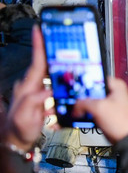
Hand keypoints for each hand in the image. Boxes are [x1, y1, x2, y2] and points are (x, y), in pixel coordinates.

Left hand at [4, 27, 52, 150]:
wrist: (16, 141)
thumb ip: (34, 102)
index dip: (38, 46)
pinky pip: (50, 87)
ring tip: (66, 59)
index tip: (39, 31)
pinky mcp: (39, 98)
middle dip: (49, 50)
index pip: (36, 63)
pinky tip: (64, 86)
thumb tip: (47, 90)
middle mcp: (30, 87)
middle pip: (42, 65)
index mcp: (27, 88)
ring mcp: (34, 92)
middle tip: (58, 37)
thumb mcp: (25, 116)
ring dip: (56, 67)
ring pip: (48, 75)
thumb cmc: (19, 129)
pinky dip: (58, 84)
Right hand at [72, 77, 127, 143]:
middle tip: (70, 100)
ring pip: (89, 101)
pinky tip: (78, 117)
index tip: (72, 87)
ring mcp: (109, 103)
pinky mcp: (105, 113)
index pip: (94, 77)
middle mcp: (113, 92)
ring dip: (81, 107)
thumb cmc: (123, 122)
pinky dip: (85, 114)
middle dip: (80, 97)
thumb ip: (84, 102)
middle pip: (90, 90)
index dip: (82, 82)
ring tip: (72, 110)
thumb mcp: (100, 108)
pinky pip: (91, 111)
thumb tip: (75, 105)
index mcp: (115, 85)